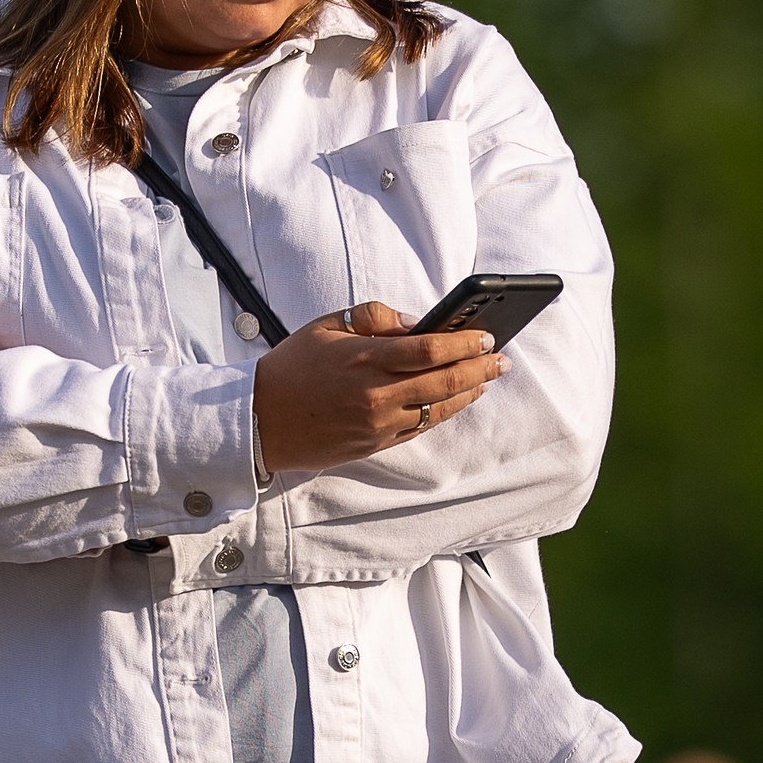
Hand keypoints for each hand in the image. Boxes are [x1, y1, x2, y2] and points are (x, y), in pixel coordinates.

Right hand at [253, 301, 504, 473]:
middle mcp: (375, 394)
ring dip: (468, 394)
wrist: (261, 420)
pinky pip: (420, 428)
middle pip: (444, 382)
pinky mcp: (374, 444)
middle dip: (479, 369)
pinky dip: (443, 413)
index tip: (487, 336)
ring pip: (437, 410)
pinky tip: (457, 401)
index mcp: (364, 359)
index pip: (430, 350)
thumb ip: (373, 318)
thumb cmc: (292, 367)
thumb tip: (415, 323)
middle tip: (501, 360)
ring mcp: (377, 424)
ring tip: (487, 379)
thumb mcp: (326, 326)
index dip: (465, 344)